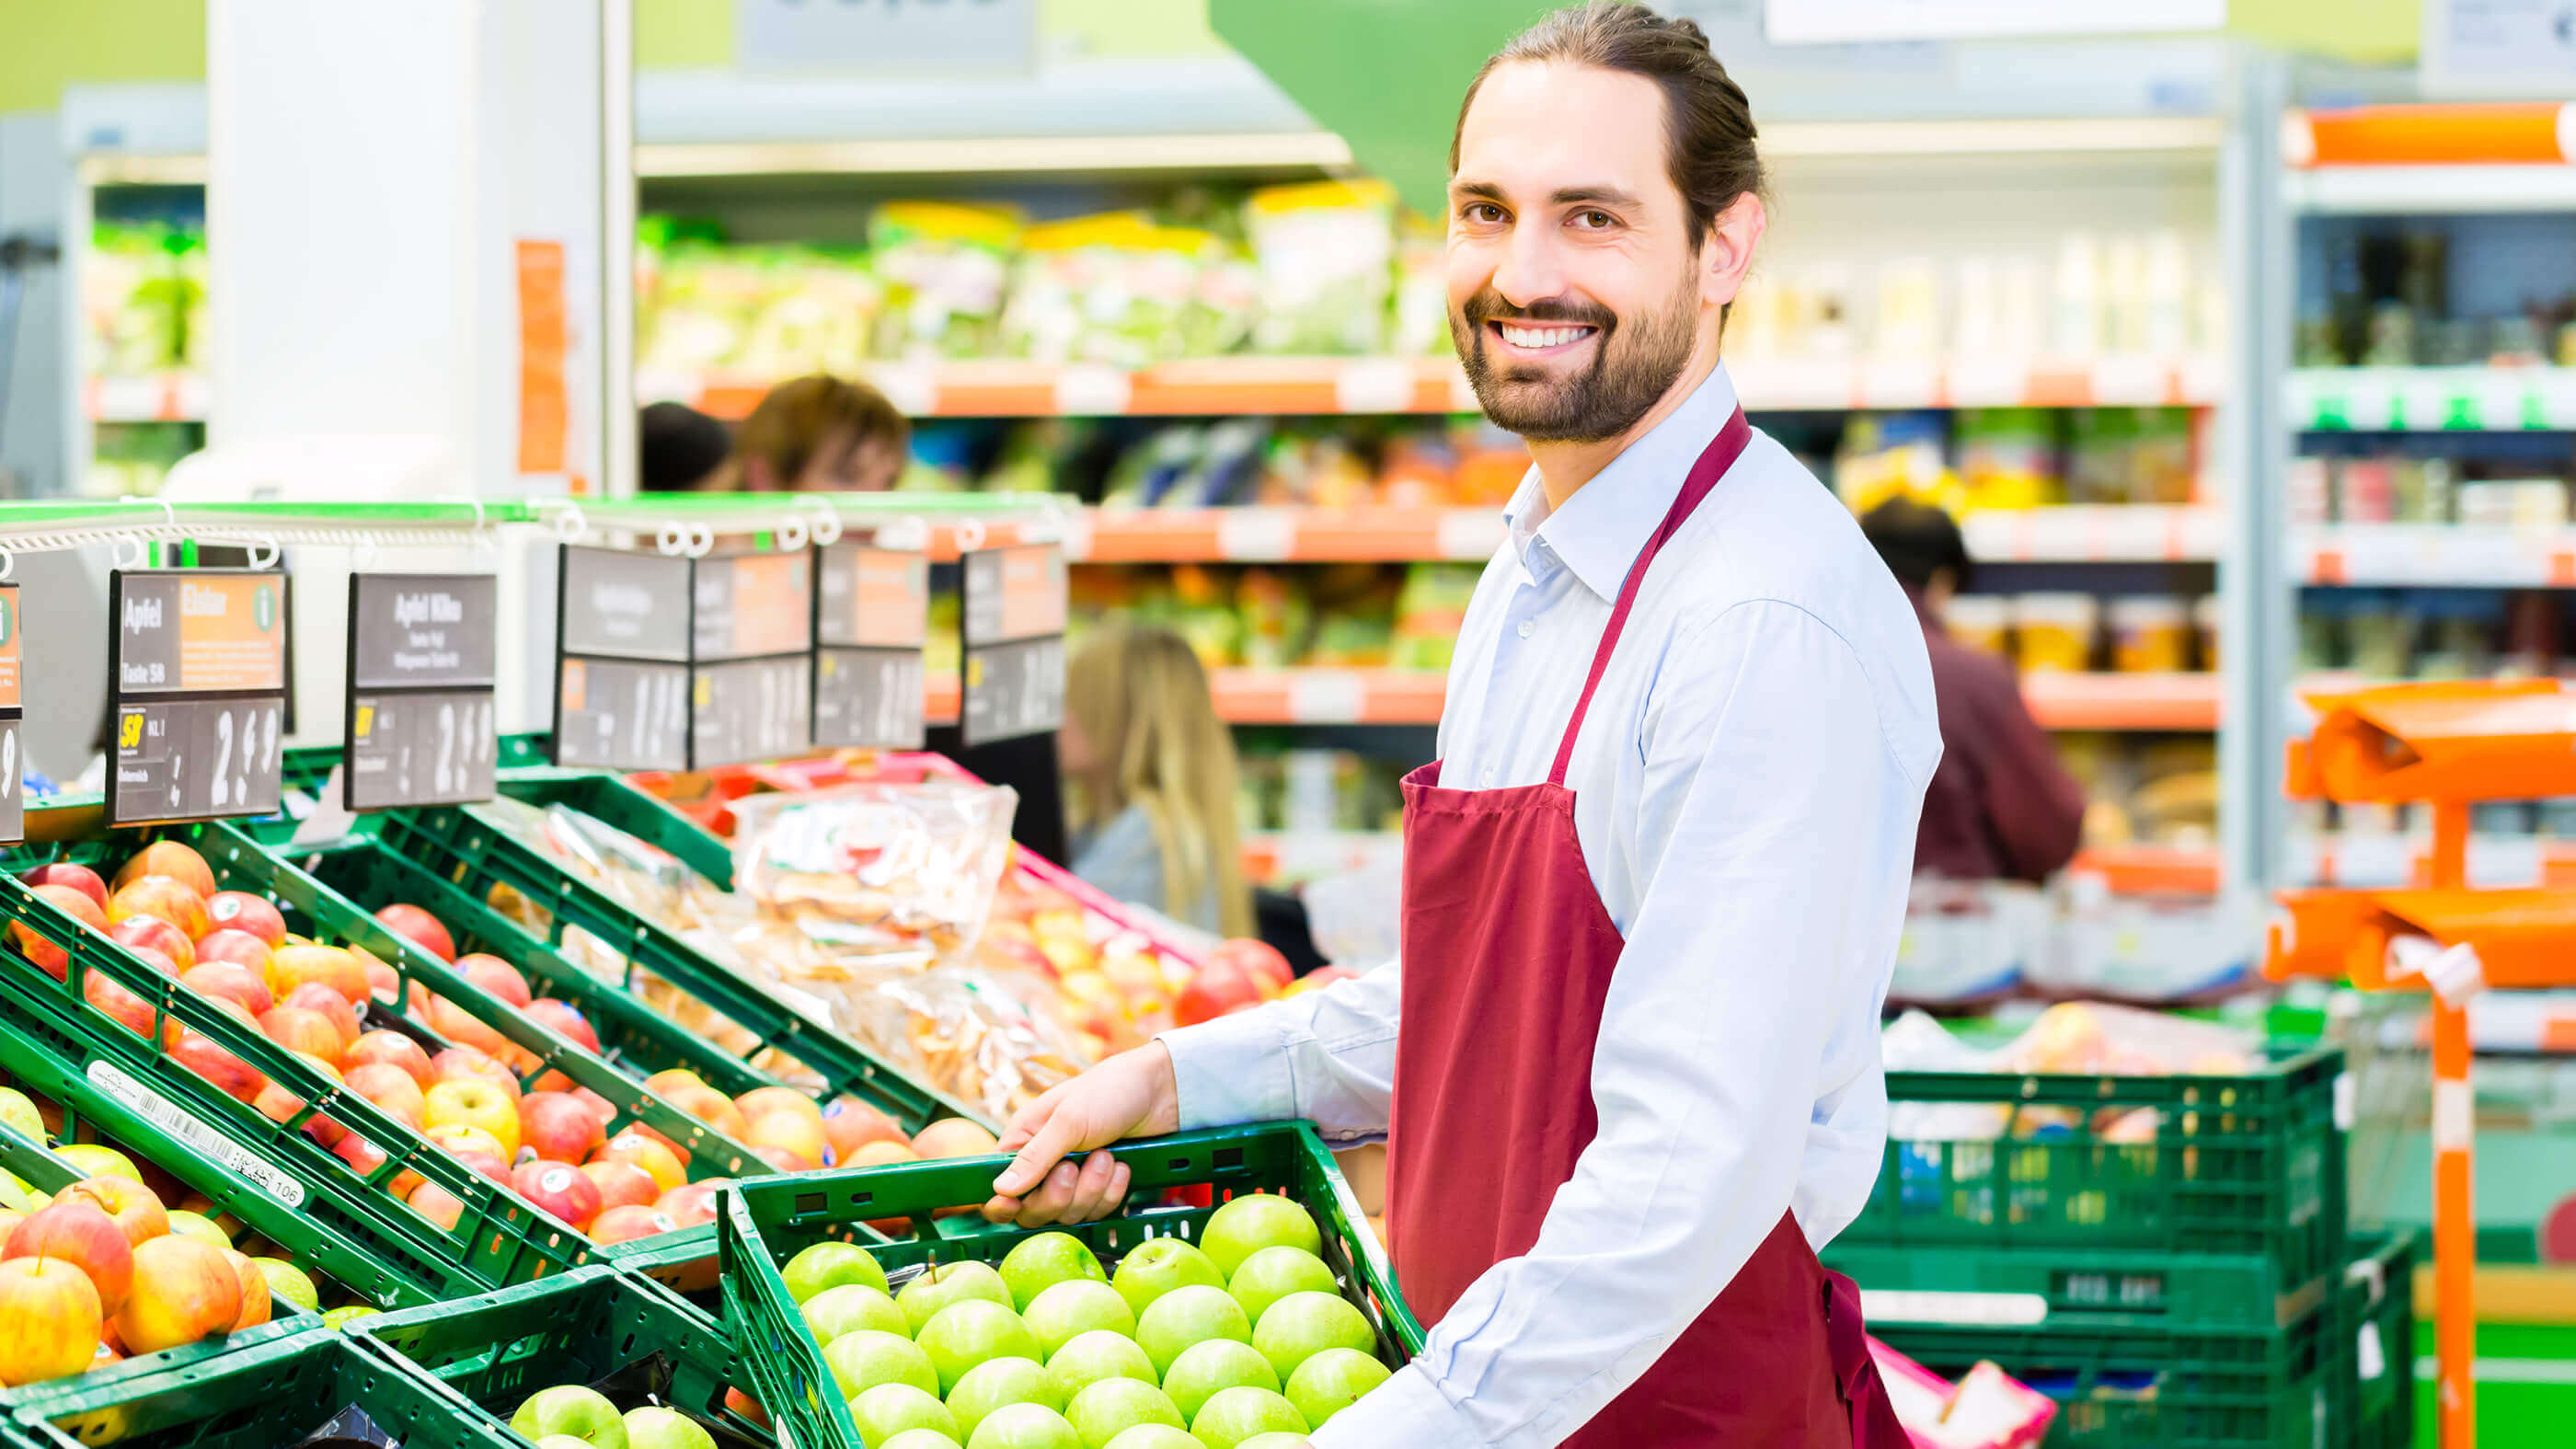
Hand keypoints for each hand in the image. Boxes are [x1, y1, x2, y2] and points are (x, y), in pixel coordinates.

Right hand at [983, 1042, 1179, 1226]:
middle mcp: (1044, 1164)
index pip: (997, 1186)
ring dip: (1092, 1189)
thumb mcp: (1068, 1120)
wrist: (1163, 1091)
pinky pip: (1098, 1211)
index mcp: (1024, 1140)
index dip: (1001, 1204)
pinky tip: (1121, 1167)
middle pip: (1033, 1210)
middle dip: (1059, 1194)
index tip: (1014, 1206)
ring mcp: (1073, 1178)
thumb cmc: (1110, 1091)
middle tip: (1076, 1167)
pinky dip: (1112, 1193)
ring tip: (1106, 1156)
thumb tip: (1000, 1189)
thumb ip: (1035, 1156)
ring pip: (1068, 1214)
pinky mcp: (1100, 1188)